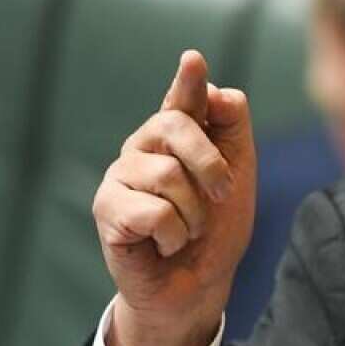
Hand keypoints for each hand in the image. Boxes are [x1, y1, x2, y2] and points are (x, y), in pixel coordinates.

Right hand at [93, 51, 256, 345]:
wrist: (199, 284)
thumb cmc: (216, 230)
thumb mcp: (237, 179)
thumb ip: (231, 132)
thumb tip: (221, 90)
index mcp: (176, 138)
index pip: (182, 100)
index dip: (188, 81)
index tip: (195, 61)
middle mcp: (143, 148)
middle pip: (176, 125)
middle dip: (211, 163)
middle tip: (223, 194)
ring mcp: (120, 177)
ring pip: (168, 175)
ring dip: (195, 213)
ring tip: (187, 230)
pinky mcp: (107, 210)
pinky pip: (155, 212)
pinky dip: (173, 236)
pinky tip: (165, 244)